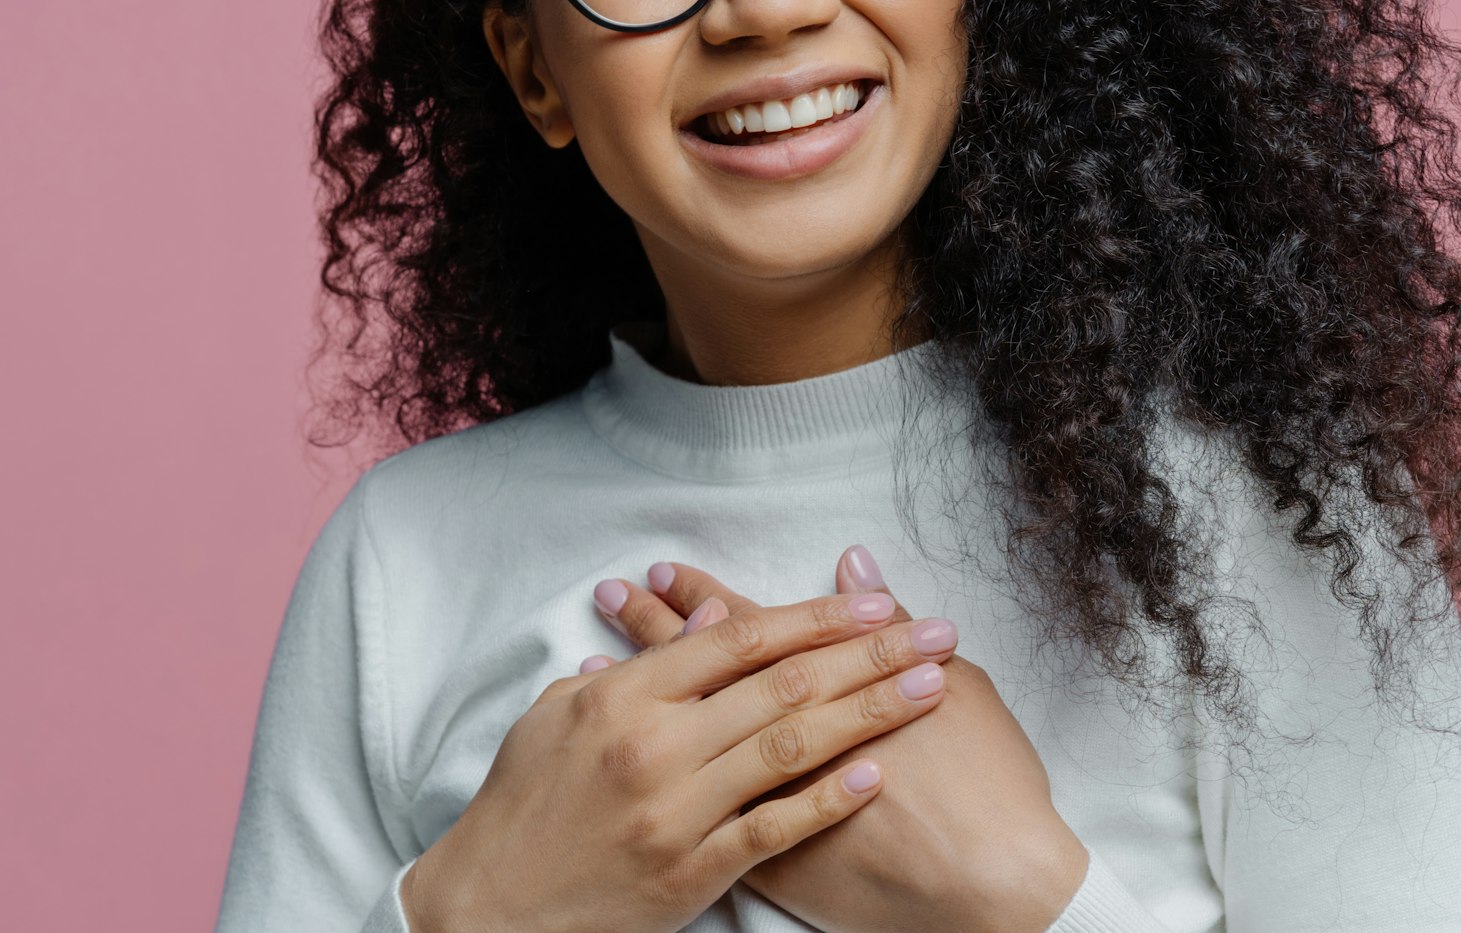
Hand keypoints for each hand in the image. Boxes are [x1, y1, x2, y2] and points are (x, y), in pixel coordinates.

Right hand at [399, 584, 952, 932]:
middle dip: (869, 652)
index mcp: (626, 696)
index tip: (876, 599)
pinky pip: (772, 830)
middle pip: (783, 684)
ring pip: (790, 748)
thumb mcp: (563, 711)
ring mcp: (676, 812)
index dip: (815, 615)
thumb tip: (715, 609)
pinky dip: (826, 800)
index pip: (739, 638)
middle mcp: (656, 746)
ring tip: (930, 685)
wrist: (486, 908)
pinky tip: (876, 773)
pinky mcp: (689, 873)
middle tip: (933, 631)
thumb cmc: (526, 803)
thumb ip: (646, 661)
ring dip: (870, 712)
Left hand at [602, 549, 1090, 932]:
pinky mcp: (757, 866)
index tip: (669, 574)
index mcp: (821, 696)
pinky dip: (650, 773)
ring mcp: (753, 810)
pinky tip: (625, 745)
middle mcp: (772, 749)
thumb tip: (855, 573)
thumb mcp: (957, 693)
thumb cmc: (987, 789)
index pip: (747, 634)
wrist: (994, 892)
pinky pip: (682, 809)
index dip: (707, 599)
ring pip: (680, 737)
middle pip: (701, 675)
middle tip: (623, 592)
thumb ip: (892, 633)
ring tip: (600, 648)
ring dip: (642, 687)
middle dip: (659, 627)